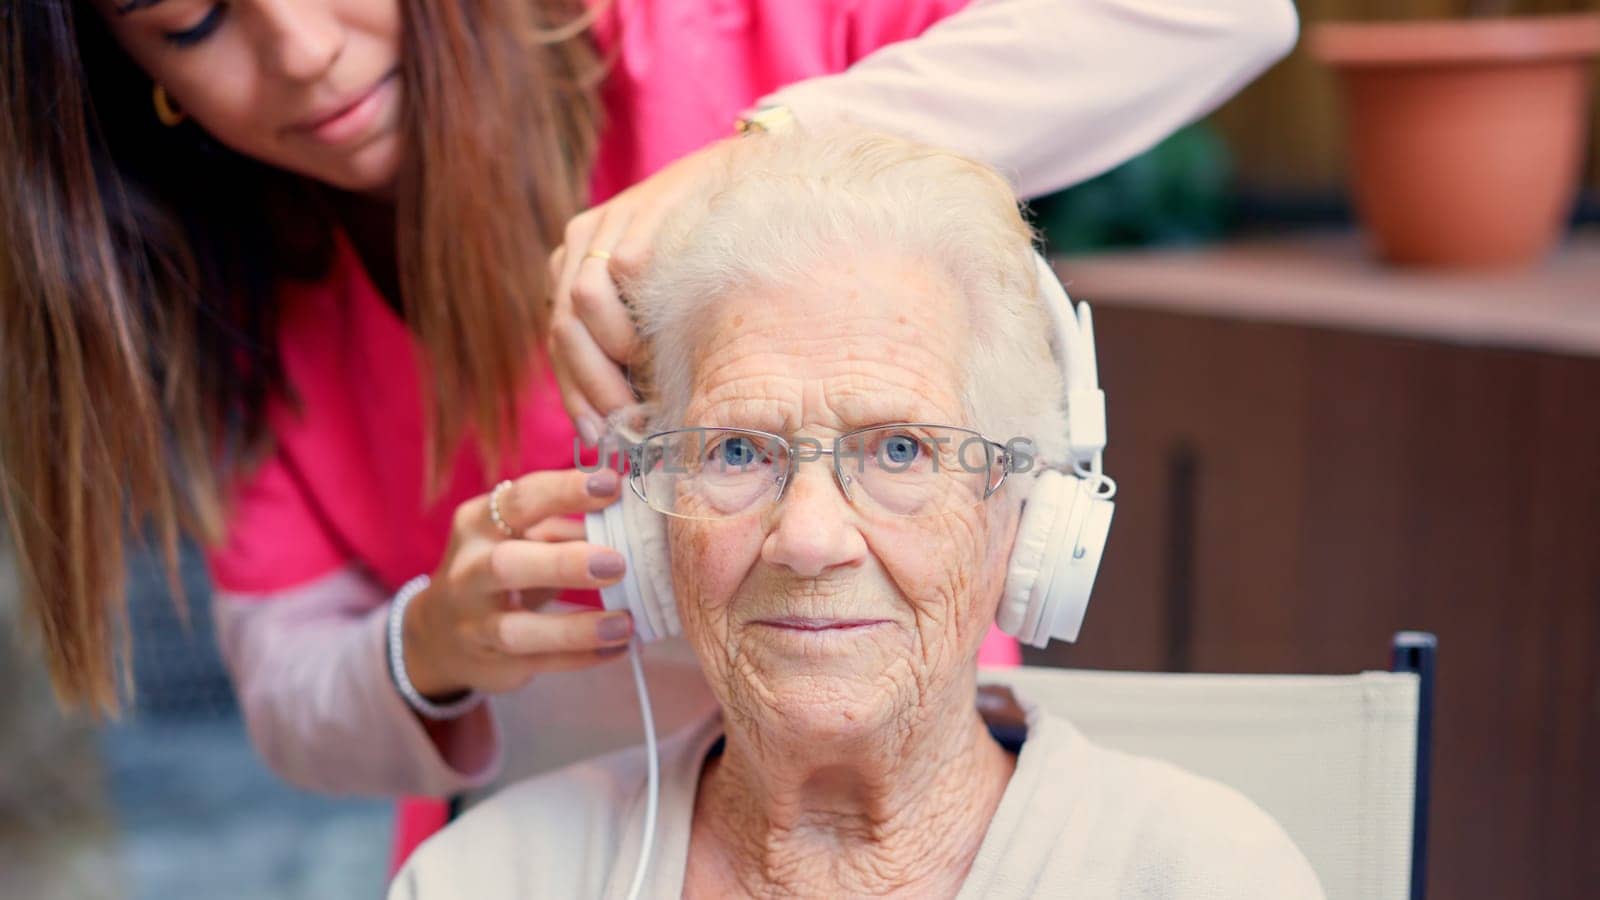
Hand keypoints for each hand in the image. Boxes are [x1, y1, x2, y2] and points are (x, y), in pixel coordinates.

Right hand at [402, 468, 632, 697]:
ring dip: (576, 629)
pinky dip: (581, 657)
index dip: (565, 491)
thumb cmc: (497, 567)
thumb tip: (629, 515)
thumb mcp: (519, 538)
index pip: (520, 500)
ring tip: (623, 624)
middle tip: (617, 564)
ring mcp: (475, 623)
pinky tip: (617, 647)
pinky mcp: (494, 663)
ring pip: (518, 630)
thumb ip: (564, 527)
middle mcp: (469, 572)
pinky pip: (539, 662)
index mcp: (478, 525)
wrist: (441, 631)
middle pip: (507, 565)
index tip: (612, 485)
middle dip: (564, 564)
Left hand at [546, 138, 737, 442]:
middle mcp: (578, 247)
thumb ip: (637, 352)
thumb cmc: (710, 258)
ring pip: (580, 304)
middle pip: (563, 329)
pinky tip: (661, 338)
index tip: (599, 435)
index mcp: (576, 271)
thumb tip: (629, 427)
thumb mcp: (663, 308)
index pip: (560, 345)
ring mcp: (603, 227)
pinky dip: (635, 315)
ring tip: (646, 373)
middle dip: (593, 386)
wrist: (746, 183)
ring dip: (612, 350)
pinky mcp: (633, 214)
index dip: (577, 395)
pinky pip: (620, 273)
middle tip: (627, 421)